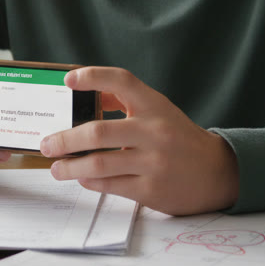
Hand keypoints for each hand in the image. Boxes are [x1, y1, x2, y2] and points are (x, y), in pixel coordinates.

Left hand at [39, 65, 238, 214]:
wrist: (218, 172)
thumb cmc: (179, 139)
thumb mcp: (159, 112)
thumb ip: (126, 104)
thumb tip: (86, 98)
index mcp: (155, 105)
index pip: (121, 80)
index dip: (93, 76)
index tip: (68, 80)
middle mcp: (154, 131)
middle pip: (98, 131)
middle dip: (65, 139)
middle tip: (47, 144)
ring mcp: (154, 162)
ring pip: (100, 164)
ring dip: (71, 167)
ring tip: (56, 168)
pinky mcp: (152, 190)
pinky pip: (111, 185)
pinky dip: (90, 182)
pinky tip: (82, 179)